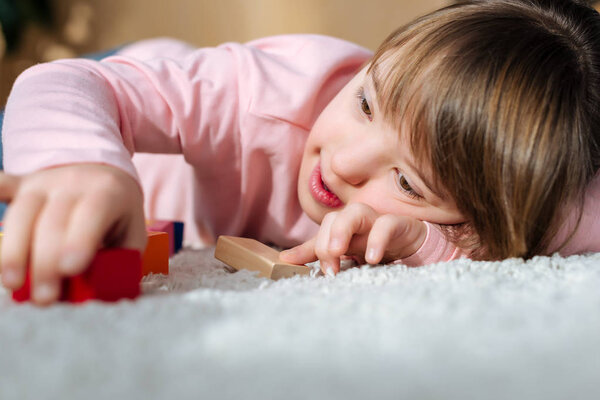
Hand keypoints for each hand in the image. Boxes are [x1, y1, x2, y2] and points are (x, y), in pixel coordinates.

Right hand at [0, 164, 146, 304]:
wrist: (101, 169)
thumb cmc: (118, 210)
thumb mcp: (132, 230)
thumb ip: (121, 257)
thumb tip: (102, 292)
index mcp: (107, 192)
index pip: (93, 213)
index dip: (80, 240)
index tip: (70, 269)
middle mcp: (73, 183)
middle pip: (53, 221)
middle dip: (46, 263)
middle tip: (44, 298)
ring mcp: (43, 182)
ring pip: (23, 213)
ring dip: (14, 251)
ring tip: (12, 283)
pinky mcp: (22, 185)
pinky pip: (4, 188)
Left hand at [280, 203, 426, 274]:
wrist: (414, 244)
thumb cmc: (375, 245)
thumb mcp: (346, 252)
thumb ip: (316, 253)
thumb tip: (283, 258)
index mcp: (343, 227)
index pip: (322, 230)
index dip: (311, 248)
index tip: (299, 268)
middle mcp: (357, 220)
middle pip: (335, 218)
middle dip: (326, 240)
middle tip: (328, 267)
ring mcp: (377, 220)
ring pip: (357, 212)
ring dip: (344, 231)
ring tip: (339, 252)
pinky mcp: (399, 224)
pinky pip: (387, 224)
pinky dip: (378, 239)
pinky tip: (372, 258)